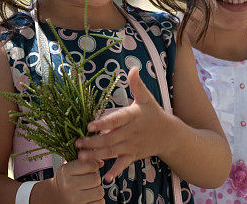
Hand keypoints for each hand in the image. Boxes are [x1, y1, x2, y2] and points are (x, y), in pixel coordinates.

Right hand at [47, 158, 103, 203]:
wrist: (52, 197)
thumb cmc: (63, 181)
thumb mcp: (68, 168)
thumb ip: (84, 162)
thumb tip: (101, 163)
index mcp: (65, 172)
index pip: (90, 165)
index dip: (93, 166)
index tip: (90, 169)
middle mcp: (69, 186)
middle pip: (96, 179)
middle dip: (96, 179)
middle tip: (90, 181)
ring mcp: (74, 199)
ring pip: (99, 192)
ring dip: (97, 190)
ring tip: (90, 190)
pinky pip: (100, 203)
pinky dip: (98, 200)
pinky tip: (90, 198)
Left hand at [75, 67, 169, 181]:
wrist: (169, 134)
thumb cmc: (153, 113)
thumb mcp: (146, 98)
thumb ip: (137, 84)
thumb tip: (133, 68)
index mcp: (132, 116)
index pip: (116, 119)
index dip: (103, 123)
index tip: (89, 125)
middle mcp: (131, 132)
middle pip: (110, 139)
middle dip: (92, 142)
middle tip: (77, 142)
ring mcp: (132, 145)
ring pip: (112, 152)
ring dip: (96, 155)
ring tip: (81, 156)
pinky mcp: (133, 155)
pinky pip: (123, 164)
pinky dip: (115, 171)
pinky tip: (105, 177)